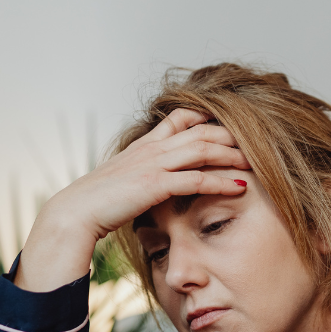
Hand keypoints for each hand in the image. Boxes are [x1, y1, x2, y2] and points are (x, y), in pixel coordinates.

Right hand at [16, 108, 248, 290]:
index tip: (229, 124)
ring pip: (203, 149)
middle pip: (200, 130)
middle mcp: (151, 148)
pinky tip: (241, 186)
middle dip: (231, 135)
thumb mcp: (123, 181)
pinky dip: (221, 181)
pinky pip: (196, 178)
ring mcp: (153, 164)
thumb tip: (154, 183)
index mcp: (145, 145)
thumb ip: (143, 174)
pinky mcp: (154, 184)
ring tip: (257, 161)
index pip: (180, 117)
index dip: (207, 117)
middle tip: (257, 143)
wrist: (73, 214)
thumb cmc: (97, 203)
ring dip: (233, 155)